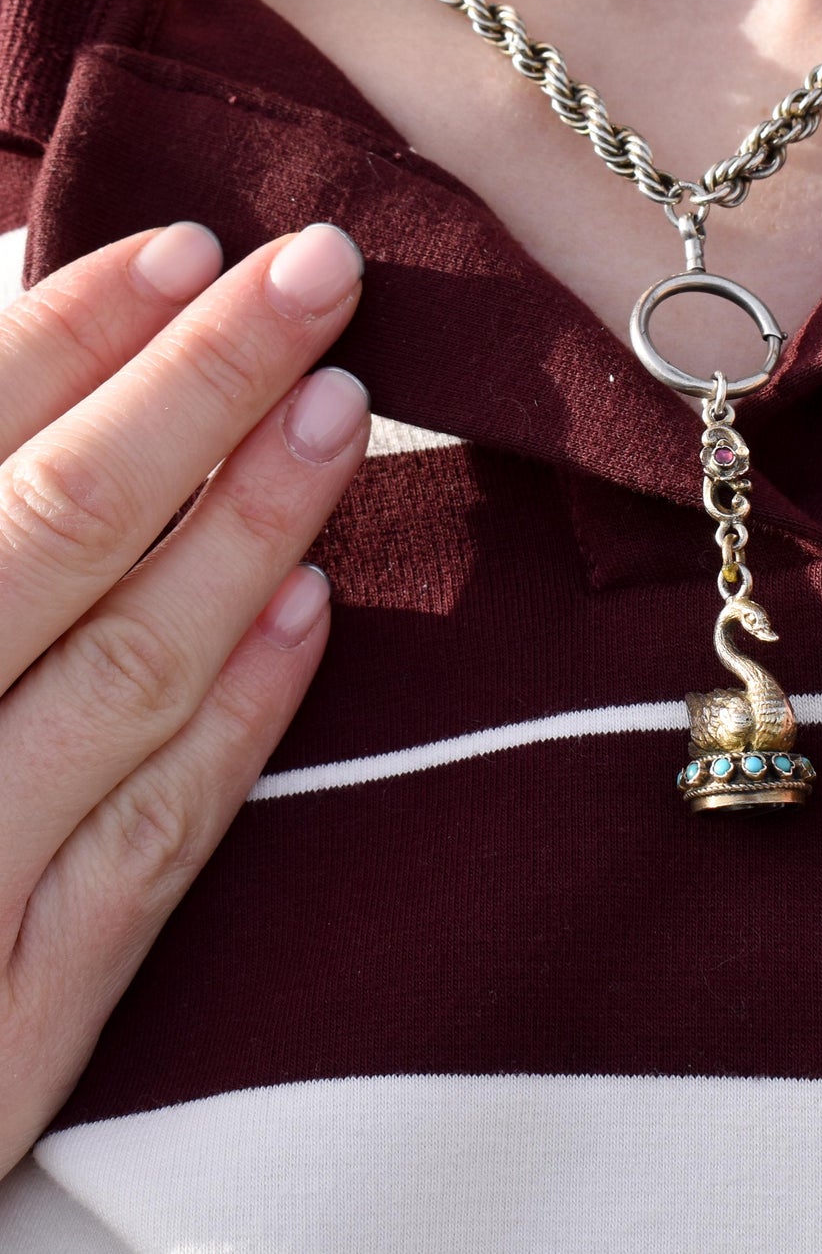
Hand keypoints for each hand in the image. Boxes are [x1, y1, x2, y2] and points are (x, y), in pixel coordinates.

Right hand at [0, 221, 368, 1173]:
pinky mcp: (21, 1025)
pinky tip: (314, 606)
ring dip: (244, 527)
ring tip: (339, 406)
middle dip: (197, 386)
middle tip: (317, 271)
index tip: (186, 246)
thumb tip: (29, 356)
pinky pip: (151, 846)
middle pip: (63, 530)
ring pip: (131, 671)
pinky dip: (240, 716)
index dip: (71, 339)